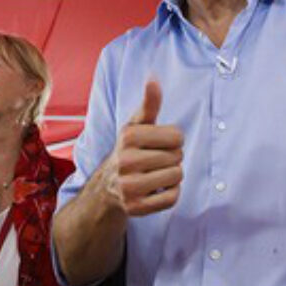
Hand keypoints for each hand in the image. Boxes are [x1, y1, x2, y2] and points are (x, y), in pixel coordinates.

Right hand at [101, 81, 183, 216]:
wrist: (107, 186)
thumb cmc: (129, 149)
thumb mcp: (137, 125)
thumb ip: (149, 103)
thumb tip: (153, 77)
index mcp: (128, 137)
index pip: (178, 136)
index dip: (173, 140)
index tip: (158, 143)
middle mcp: (125, 161)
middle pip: (178, 157)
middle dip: (172, 157)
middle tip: (154, 160)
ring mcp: (129, 187)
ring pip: (177, 177)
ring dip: (172, 176)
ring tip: (155, 173)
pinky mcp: (136, 208)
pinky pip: (172, 198)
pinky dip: (170, 193)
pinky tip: (155, 189)